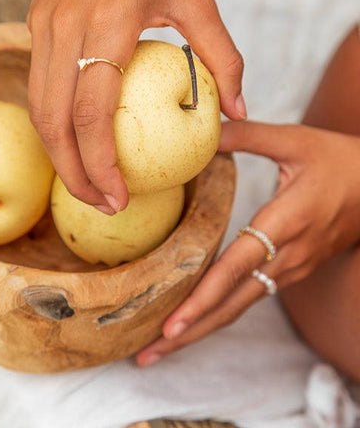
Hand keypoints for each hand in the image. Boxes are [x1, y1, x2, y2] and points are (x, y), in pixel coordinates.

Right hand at [26, 0, 244, 213]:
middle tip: (102, 203)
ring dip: (58, 151)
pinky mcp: (36, 18)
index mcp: (107, 21)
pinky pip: (38, 81)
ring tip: (87, 181)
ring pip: (37, 105)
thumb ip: (222, 57)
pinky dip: (53, 118)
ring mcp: (43, 21)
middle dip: (73, 172)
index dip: (100, 163)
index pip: (92, 112)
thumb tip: (238, 111)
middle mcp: (65, 24)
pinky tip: (77, 135)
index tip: (119, 197)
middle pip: (53, 120)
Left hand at [136, 121, 359, 365]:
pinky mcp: (293, 269)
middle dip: (190, 331)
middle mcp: (289, 255)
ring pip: (241, 305)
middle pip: (233, 303)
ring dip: (202, 327)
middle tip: (148, 355)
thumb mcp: (295, 140)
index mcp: (286, 221)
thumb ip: (248, 136)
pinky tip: (197, 318)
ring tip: (162, 347)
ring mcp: (293, 267)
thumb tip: (204, 133)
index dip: (202, 296)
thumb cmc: (339, 161)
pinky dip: (221, 311)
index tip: (170, 323)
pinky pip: (252, 296)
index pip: (236, 266)